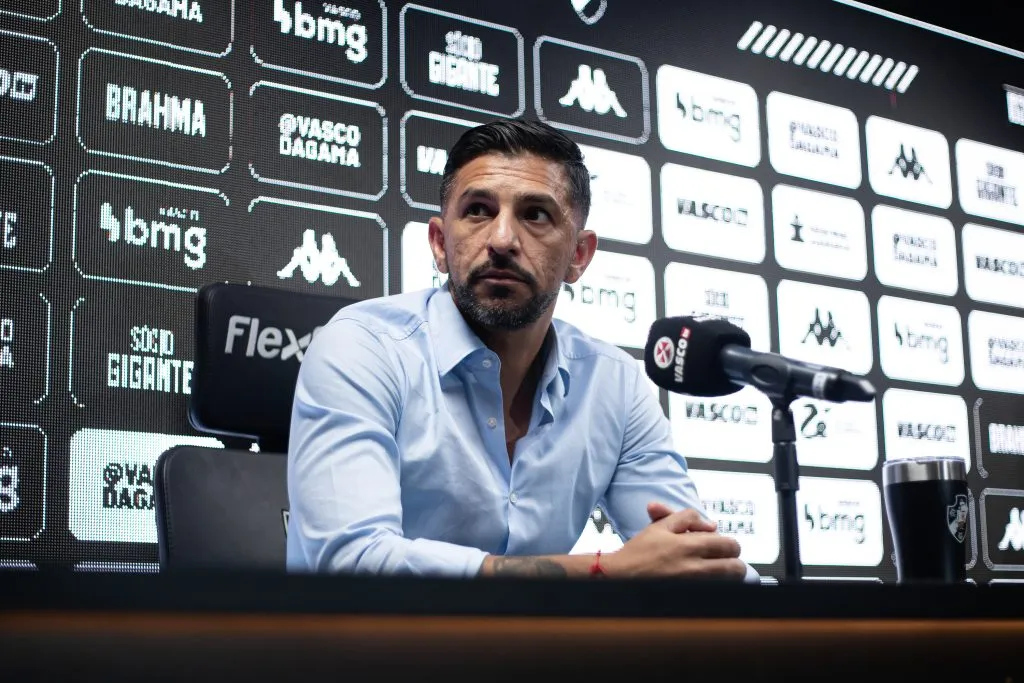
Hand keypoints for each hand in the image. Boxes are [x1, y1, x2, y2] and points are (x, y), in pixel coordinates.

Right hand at [602, 505, 745, 580]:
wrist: (619, 576)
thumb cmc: (638, 552)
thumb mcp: (660, 526)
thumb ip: (687, 518)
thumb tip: (711, 524)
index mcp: (688, 546)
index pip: (728, 545)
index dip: (731, 545)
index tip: (724, 547)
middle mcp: (694, 568)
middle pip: (735, 568)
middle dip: (735, 562)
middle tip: (726, 561)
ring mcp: (693, 586)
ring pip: (729, 584)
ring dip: (728, 577)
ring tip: (719, 573)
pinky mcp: (690, 599)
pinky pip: (715, 594)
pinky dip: (717, 588)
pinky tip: (707, 584)